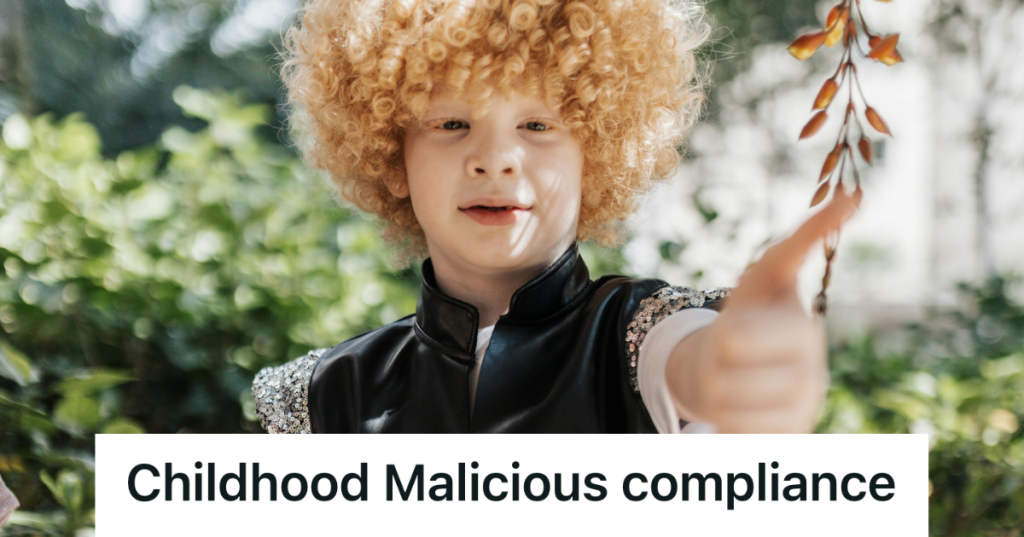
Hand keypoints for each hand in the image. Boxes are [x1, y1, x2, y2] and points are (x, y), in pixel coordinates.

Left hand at [666, 190, 859, 432]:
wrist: (735, 363)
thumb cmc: (752, 308)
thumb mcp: (770, 267)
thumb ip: (807, 234)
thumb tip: (855, 194)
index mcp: (803, 336)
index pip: (734, 341)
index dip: (723, 334)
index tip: (729, 326)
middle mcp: (809, 381)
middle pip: (725, 382)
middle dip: (714, 367)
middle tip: (725, 355)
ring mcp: (795, 416)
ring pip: (723, 415)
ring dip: (712, 395)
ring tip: (726, 379)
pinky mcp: (779, 443)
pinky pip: (732, 442)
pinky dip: (720, 426)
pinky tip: (731, 408)